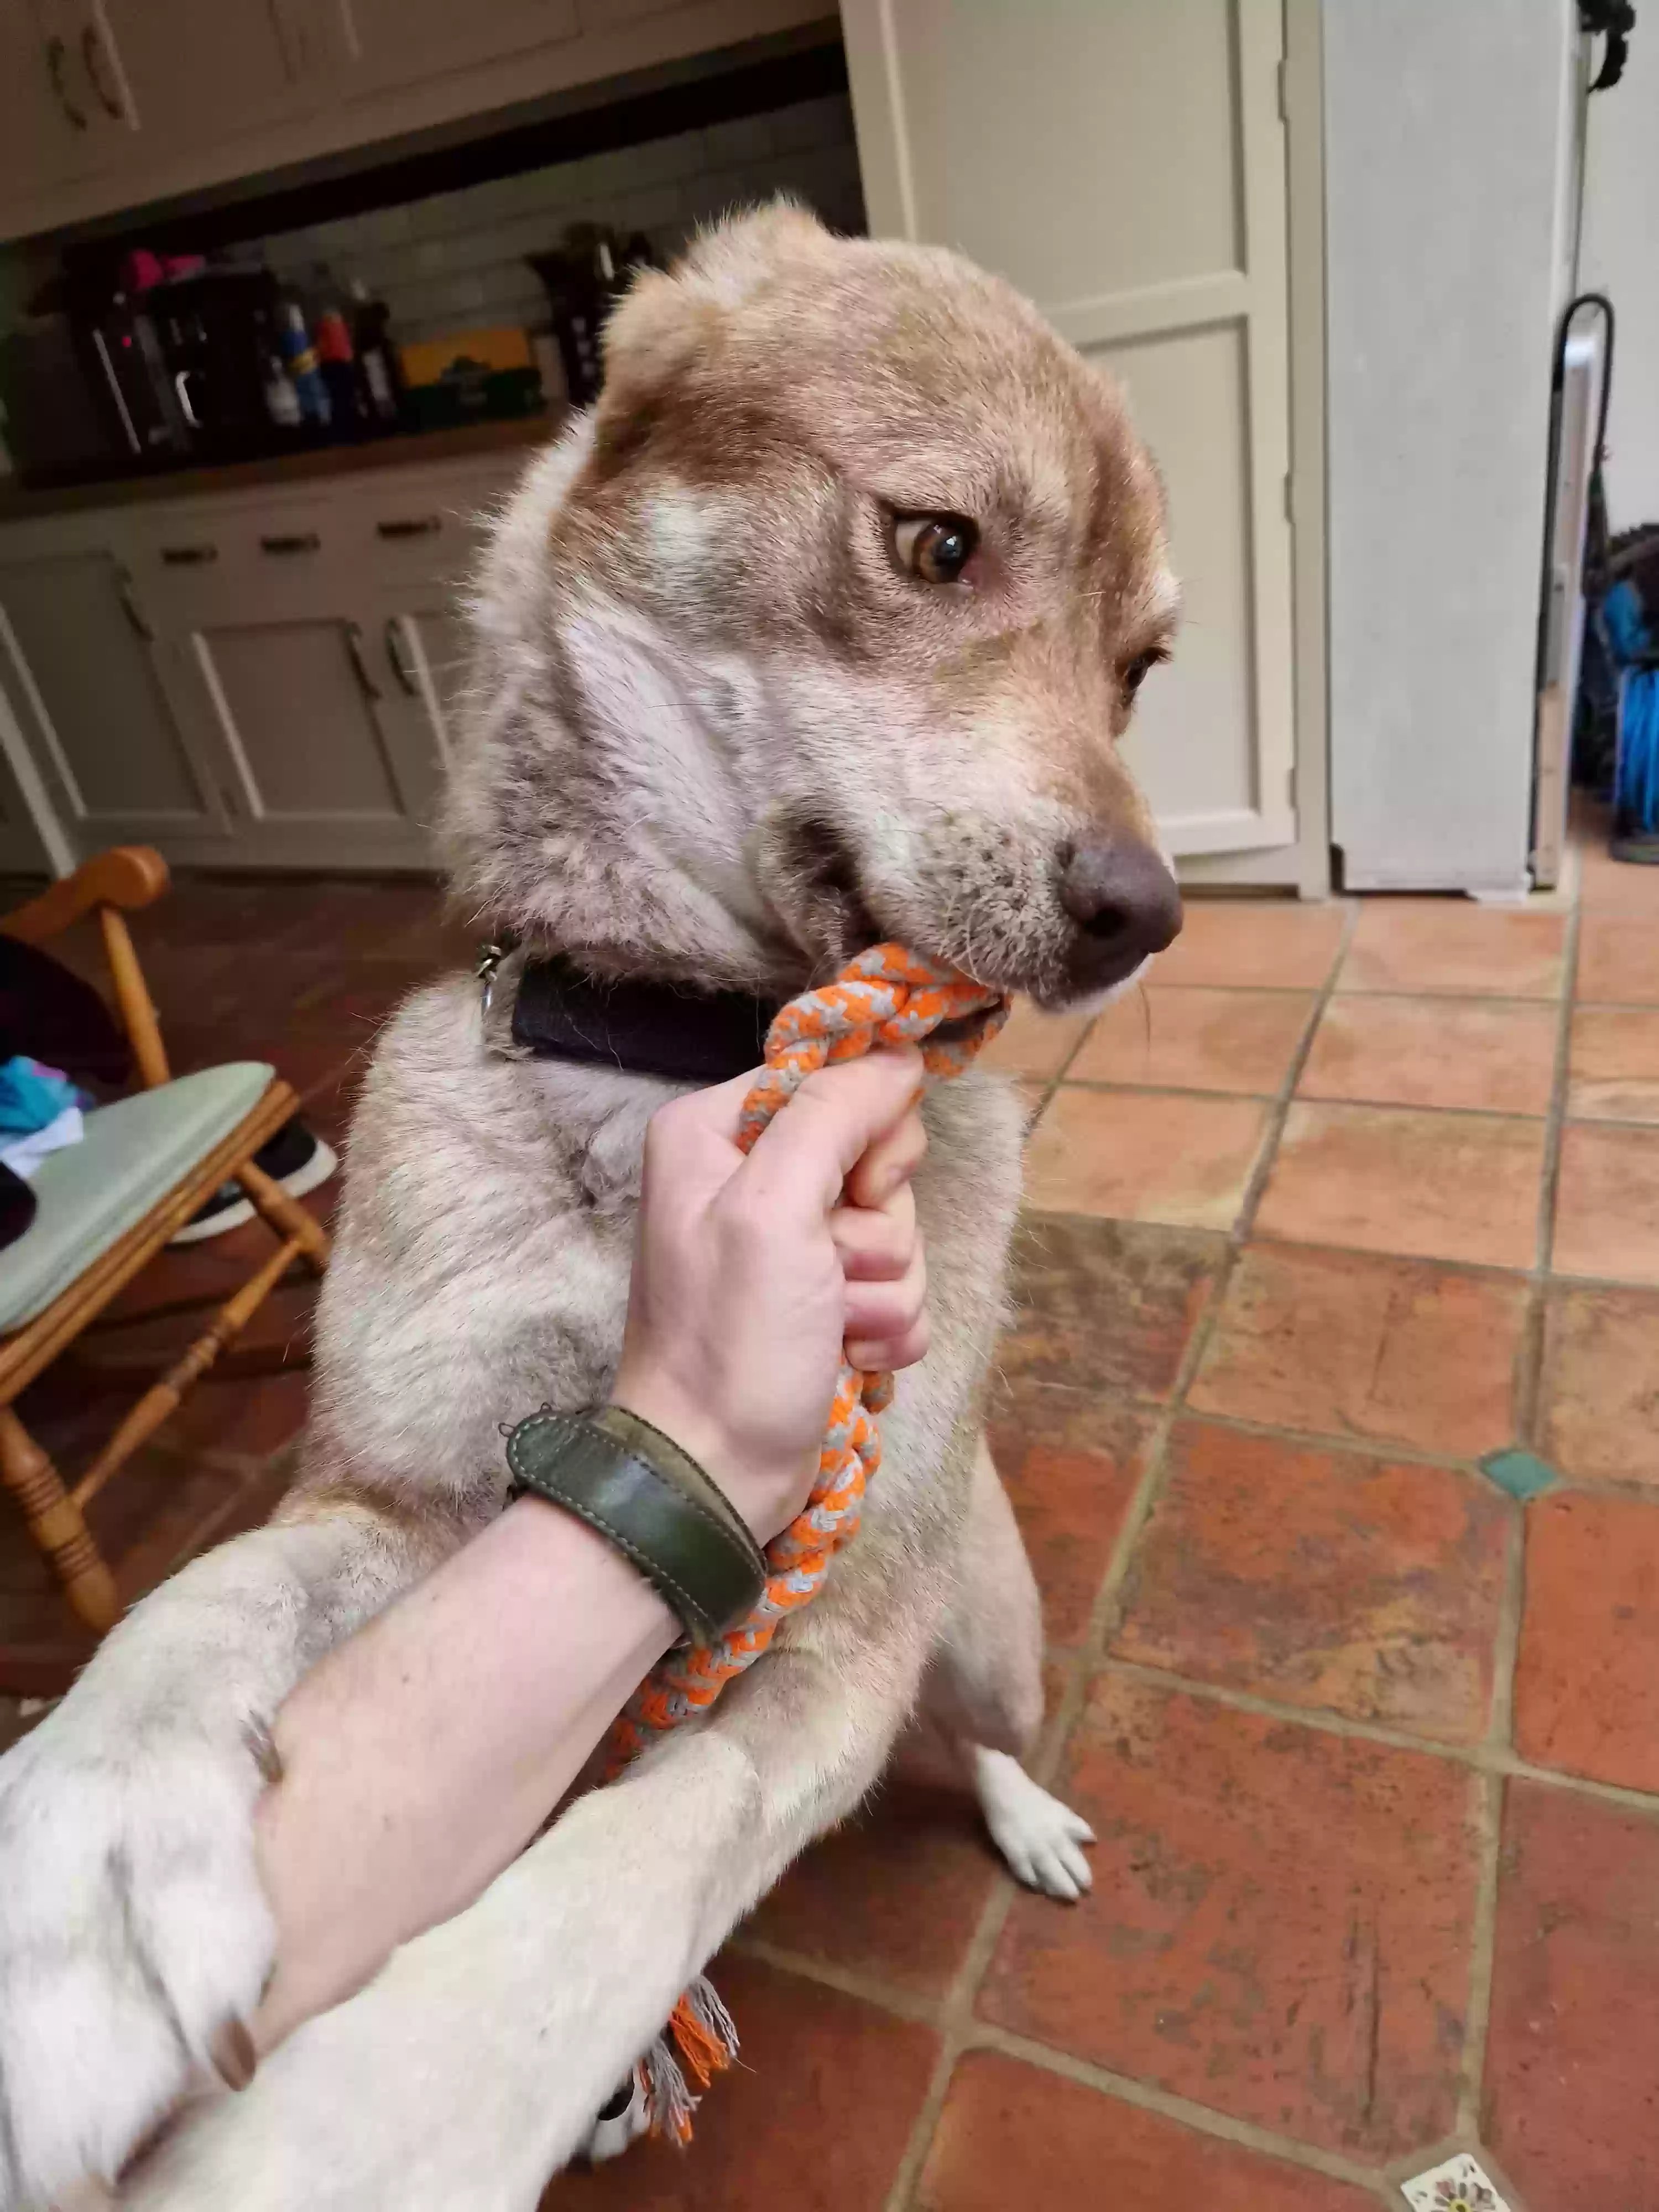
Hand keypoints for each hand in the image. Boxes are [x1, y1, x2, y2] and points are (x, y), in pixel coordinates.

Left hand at [610, 1047, 927, 1543]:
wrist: (715, 1475)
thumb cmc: (729, 1343)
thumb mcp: (773, 1211)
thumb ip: (832, 1116)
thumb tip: (897, 1055)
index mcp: (717, 1134)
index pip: (833, 1081)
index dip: (864, 1135)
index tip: (853, 1187)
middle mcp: (750, 1179)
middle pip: (876, 1158)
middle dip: (874, 1228)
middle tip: (829, 1275)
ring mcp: (792, 1246)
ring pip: (898, 1227)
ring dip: (883, 1289)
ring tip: (832, 1329)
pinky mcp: (826, 1302)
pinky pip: (900, 1287)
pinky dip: (887, 1327)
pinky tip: (848, 1359)